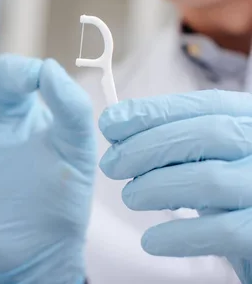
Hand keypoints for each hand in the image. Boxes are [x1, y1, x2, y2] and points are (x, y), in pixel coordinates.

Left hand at [98, 90, 251, 283]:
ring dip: (157, 187)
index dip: (154, 112)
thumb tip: (115, 127)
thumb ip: (175, 140)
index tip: (109, 123)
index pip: (205, 105)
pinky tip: (152, 241)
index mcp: (251, 122)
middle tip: (111, 165)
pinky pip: (223, 231)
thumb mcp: (211, 158)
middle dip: (147, 147)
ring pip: (210, 180)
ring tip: (131, 197)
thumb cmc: (234, 194)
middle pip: (207, 135)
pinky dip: (179, 235)